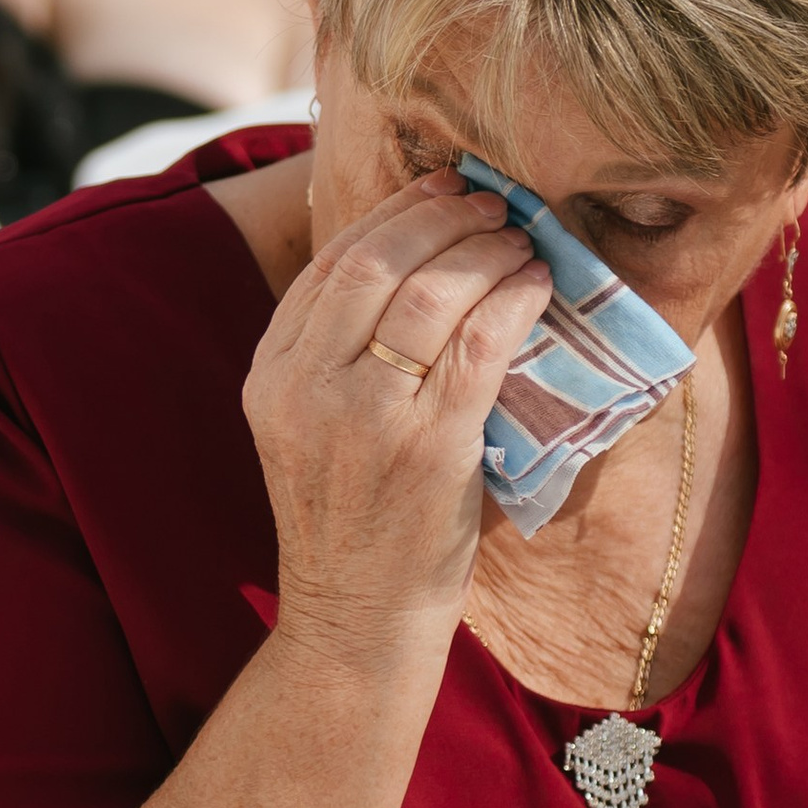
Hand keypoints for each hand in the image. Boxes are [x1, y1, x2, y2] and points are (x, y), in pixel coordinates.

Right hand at [244, 173, 550, 671]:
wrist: (356, 619)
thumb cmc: (352, 521)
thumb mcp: (310, 427)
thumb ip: (338, 353)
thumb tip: (415, 259)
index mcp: (270, 375)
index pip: (329, 263)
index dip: (392, 213)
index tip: (438, 189)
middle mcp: (306, 387)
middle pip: (377, 262)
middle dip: (441, 217)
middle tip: (490, 203)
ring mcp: (366, 416)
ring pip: (431, 293)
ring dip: (485, 252)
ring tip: (520, 240)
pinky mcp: (428, 446)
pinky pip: (479, 343)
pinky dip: (514, 300)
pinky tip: (537, 286)